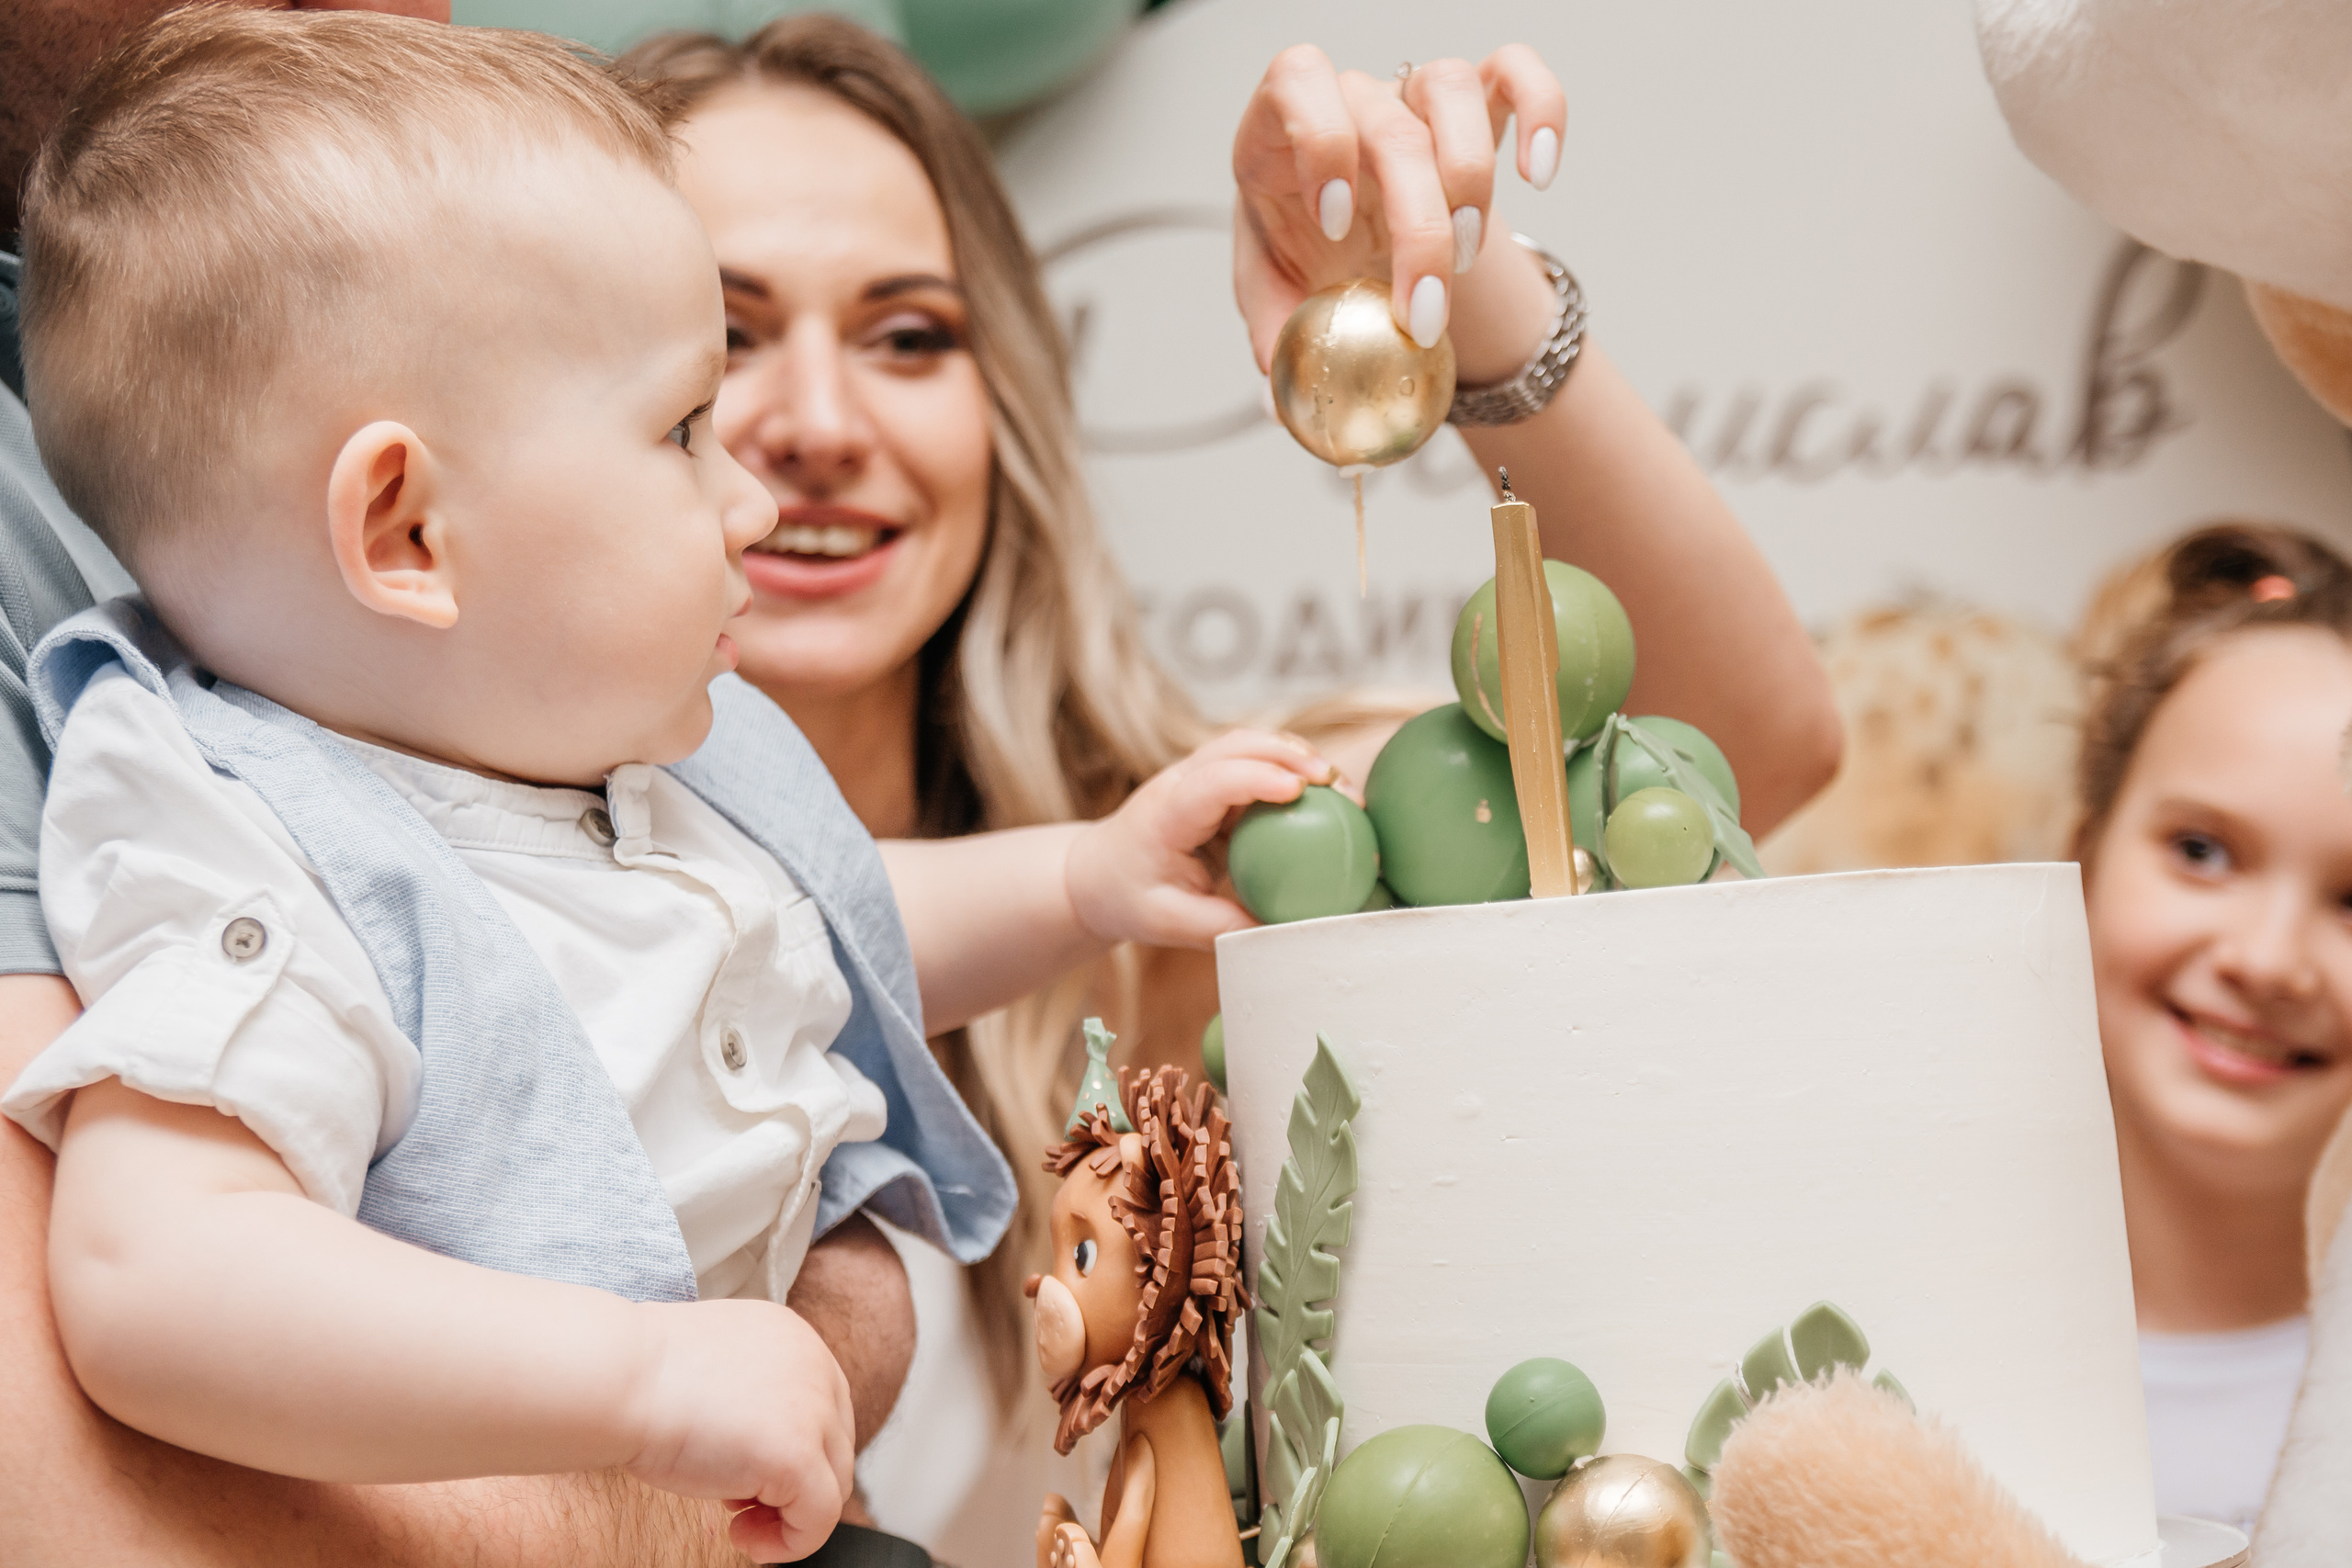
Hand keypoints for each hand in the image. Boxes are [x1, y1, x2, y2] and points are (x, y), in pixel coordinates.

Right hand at [625, 1300, 855, 1562]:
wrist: (615, 1380)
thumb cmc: (642, 1379)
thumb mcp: (718, 1371)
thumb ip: (755, 1395)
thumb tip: (765, 1448)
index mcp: (794, 1338)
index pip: (822, 1409)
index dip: (788, 1452)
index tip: (743, 1475)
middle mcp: (816, 1364)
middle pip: (833, 1447)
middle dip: (789, 1485)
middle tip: (736, 1503)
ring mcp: (812, 1408)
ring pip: (832, 1485)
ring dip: (787, 1515)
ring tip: (737, 1520)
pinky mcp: (798, 1454)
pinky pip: (820, 1518)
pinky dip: (790, 1543)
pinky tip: (743, 1537)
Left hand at [1066, 729, 1335, 949]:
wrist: (1094, 875)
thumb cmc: (1127, 898)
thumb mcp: (1168, 924)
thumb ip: (1223, 927)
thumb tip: (1284, 929)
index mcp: (1166, 814)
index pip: (1214, 781)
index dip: (1258, 778)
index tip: (1299, 790)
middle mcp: (1180, 783)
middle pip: (1237, 745)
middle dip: (1291, 755)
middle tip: (1337, 785)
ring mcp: (1195, 776)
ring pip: (1249, 745)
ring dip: (1296, 756)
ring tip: (1341, 787)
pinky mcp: (1212, 783)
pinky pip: (1255, 763)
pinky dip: (1290, 768)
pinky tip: (1324, 792)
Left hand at [1232, 43, 1566, 368]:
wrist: (1359, 233)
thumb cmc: (1310, 248)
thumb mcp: (1276, 288)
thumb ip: (1276, 334)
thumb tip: (1279, 403)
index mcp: (1282, 130)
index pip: (1298, 84)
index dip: (1321, 141)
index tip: (1335, 225)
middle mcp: (1352, 99)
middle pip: (1391, 129)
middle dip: (1417, 229)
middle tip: (1423, 312)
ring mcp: (1414, 93)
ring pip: (1450, 88)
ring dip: (1469, 180)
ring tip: (1466, 257)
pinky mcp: (1477, 98)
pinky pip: (1516, 71)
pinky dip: (1541, 111)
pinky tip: (1538, 175)